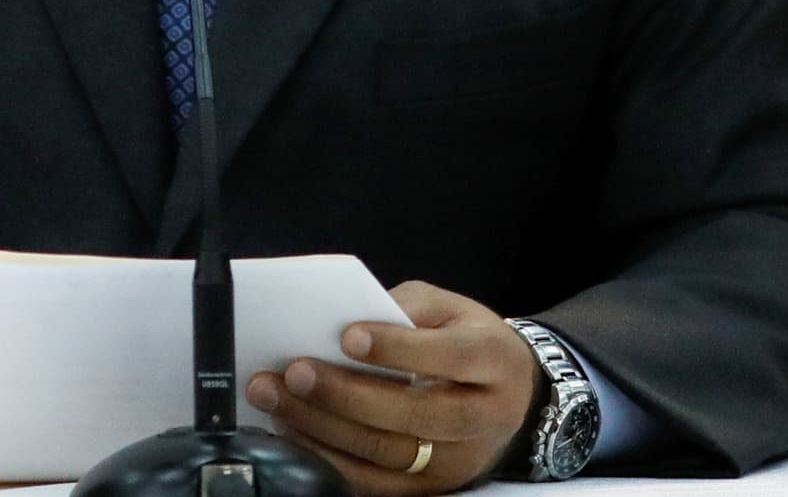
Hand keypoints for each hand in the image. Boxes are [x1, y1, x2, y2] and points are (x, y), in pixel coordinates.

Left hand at [246, 282, 537, 495]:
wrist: (510, 396)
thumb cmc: (467, 341)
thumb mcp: (450, 308)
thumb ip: (406, 308)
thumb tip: (344, 319)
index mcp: (493, 361)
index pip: (448, 357)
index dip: (397, 349)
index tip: (346, 335)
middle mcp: (483, 418)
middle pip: (413, 415)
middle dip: (345, 394)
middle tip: (294, 371)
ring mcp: (457, 461)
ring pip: (388, 454)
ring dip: (323, 428)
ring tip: (277, 400)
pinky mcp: (431, 487)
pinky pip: (374, 482)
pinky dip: (328, 459)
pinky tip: (292, 433)